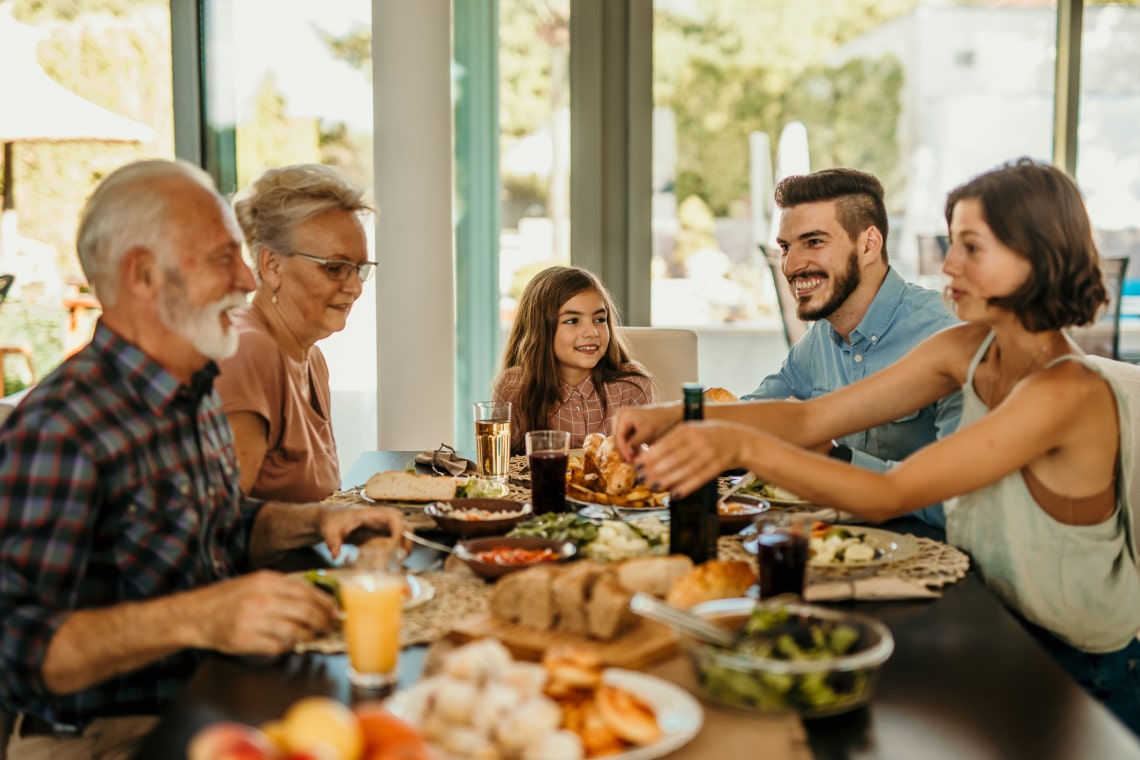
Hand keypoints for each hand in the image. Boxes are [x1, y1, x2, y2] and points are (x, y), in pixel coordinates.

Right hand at [186, 570, 338, 655]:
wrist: (195, 615)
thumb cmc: (228, 600)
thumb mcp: (255, 583)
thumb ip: (282, 588)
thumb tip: (315, 599)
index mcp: (265, 581)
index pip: (305, 590)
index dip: (324, 602)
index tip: (335, 610)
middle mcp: (260, 598)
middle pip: (304, 611)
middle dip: (322, 621)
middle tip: (328, 626)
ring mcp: (251, 620)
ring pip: (294, 630)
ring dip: (308, 636)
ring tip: (312, 636)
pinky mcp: (244, 640)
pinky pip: (277, 646)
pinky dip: (288, 647)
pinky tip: (289, 644)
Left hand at [318, 505, 408, 558]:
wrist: (329, 518)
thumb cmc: (331, 521)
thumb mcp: (329, 531)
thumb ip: (333, 542)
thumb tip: (335, 555)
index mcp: (370, 514)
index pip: (393, 517)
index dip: (399, 530)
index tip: (397, 544)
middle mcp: (380, 519)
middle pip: (404, 524)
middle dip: (408, 540)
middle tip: (404, 556)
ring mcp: (381, 526)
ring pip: (403, 532)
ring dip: (405, 545)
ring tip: (400, 560)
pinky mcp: (380, 534)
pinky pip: (395, 540)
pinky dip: (397, 549)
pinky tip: (392, 560)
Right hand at [613, 403, 683, 460]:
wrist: (674, 415)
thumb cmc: (662, 420)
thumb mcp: (648, 432)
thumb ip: (635, 444)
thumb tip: (627, 457)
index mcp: (623, 415)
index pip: (618, 437)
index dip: (623, 451)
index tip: (631, 461)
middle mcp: (621, 418)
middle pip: (619, 441)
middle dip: (626, 452)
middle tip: (635, 463)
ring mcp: (625, 424)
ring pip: (624, 443)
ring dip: (630, 452)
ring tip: (639, 460)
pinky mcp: (631, 430)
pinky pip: (629, 442)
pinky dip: (634, 449)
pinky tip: (641, 455)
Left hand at [634, 420, 758, 496]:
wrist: (738, 440)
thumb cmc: (707, 435)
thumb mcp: (691, 430)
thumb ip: (672, 440)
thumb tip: (648, 456)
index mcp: (689, 429)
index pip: (666, 443)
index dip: (650, 455)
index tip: (637, 464)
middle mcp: (699, 440)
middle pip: (674, 458)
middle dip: (655, 469)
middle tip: (642, 478)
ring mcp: (710, 454)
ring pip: (685, 470)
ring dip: (667, 480)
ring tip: (654, 487)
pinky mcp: (718, 466)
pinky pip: (699, 479)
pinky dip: (686, 487)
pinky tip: (674, 494)